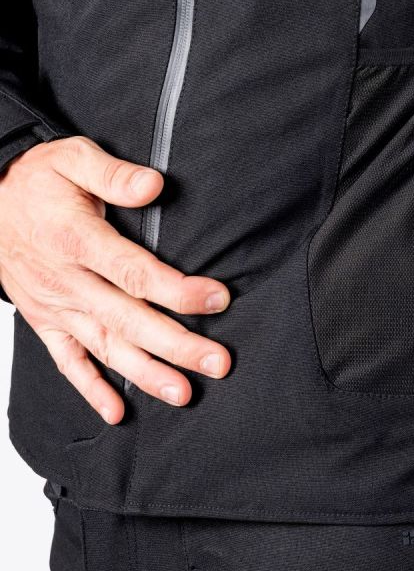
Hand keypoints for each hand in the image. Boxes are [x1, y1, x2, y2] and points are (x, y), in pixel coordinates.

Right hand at [0, 136, 231, 423]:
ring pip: (105, 346)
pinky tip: (118, 412)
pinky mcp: (44, 321)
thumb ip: (113, 175)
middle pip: (129, 319)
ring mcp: (55, 306)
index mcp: (77, 240)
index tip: (218, 300)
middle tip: (218, 364)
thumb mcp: (72, 158)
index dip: (178, 290)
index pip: (135, 272)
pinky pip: (66, 361)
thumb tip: (154, 185)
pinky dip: (90, 388)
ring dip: (145, 373)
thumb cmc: (37, 179)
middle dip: (176, 345)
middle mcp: (67, 280)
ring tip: (183, 393)